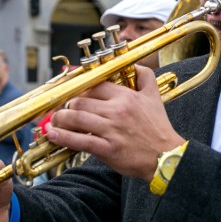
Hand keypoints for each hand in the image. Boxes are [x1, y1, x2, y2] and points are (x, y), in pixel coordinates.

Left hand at [46, 66, 184, 180]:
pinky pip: (79, 141)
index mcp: (126, 97)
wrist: (166, 156)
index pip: (95, 86)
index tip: (73, 95)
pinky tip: (54, 135)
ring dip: (60, 119)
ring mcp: (111, 130)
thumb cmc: (159, 130)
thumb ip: (146, 77)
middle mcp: (117, 111)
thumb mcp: (155, 98)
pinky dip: (63, 137)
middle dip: (66, 106)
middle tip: (62, 110)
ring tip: (55, 121)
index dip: (80, 90)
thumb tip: (136, 65)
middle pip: (80, 102)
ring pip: (76, 119)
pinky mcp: (107, 149)